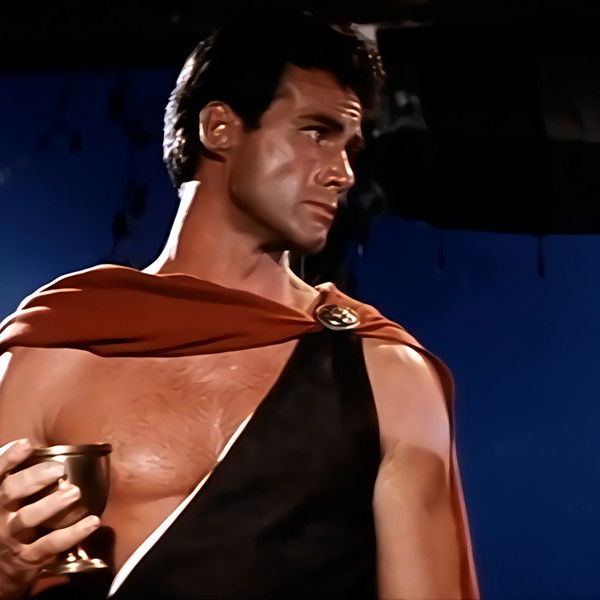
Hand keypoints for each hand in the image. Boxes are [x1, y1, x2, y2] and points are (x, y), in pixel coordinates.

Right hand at [0, 439, 99, 598]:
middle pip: (9, 492)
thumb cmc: (7, 520)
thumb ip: (18, 475)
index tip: (26, 444)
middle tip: (58, 469)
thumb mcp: (5, 499)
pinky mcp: (27, 558)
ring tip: (74, 492)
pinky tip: (92, 522)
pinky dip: (72, 533)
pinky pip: (50, 545)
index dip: (7, 458)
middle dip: (33, 478)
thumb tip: (39, 444)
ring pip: (28, 518)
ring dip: (51, 504)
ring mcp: (10, 538)